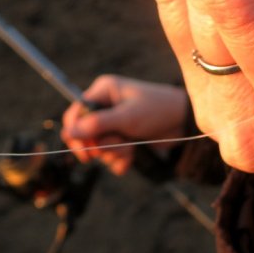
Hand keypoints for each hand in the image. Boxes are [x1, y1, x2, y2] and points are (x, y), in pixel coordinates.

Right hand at [60, 75, 187, 175]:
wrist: (184, 122)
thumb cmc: (157, 110)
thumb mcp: (127, 117)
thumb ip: (97, 124)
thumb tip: (68, 132)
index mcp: (104, 92)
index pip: (75, 113)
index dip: (76, 133)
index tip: (86, 150)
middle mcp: (106, 106)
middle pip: (84, 135)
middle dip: (100, 146)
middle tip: (116, 146)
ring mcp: (114, 124)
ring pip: (98, 148)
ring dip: (114, 153)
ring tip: (131, 147)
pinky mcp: (123, 139)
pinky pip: (110, 156)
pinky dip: (120, 160)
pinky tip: (133, 157)